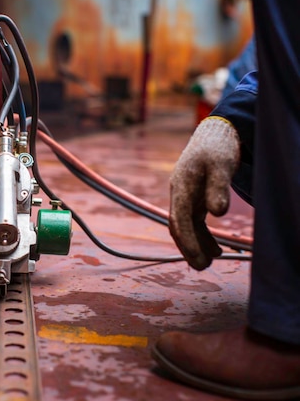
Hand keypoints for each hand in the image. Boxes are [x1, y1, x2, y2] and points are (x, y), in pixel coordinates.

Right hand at [169, 117, 239, 269]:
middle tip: (202, 267)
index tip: (198, 258)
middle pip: (178, 226)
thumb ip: (219, 188)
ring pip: (186, 226)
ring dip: (196, 245)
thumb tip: (218, 213)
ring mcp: (186, 196)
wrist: (215, 132)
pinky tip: (216, 248)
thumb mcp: (221, 165)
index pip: (180, 219)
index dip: (187, 240)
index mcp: (181, 186)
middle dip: (188, 248)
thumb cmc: (218, 147)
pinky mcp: (195, 198)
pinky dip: (202, 236)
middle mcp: (179, 193)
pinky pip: (194, 222)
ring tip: (212, 261)